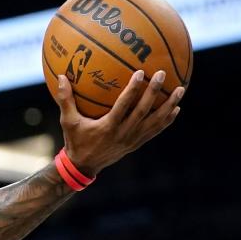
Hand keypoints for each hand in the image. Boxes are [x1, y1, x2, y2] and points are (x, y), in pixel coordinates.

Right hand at [56, 70, 183, 175]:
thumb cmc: (75, 141)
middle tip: (162, 75)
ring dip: (168, 106)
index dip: (133, 90)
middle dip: (154, 93)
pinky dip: (166, 120)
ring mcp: (132, 140)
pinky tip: (175, 108)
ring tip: (180, 89)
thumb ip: (65, 99)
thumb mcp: (67, 121)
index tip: (141, 73)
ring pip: (154, 122)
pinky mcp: (136, 144)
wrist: (84, 167)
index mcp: (108, 127)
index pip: (123, 106)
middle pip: (143, 112)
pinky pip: (155, 131)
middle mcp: (123, 134)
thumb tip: (60, 76)